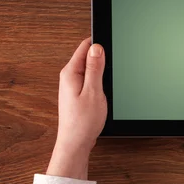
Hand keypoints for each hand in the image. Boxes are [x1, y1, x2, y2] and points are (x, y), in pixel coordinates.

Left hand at [47, 38, 106, 179]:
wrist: (75, 143)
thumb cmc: (83, 122)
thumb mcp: (93, 91)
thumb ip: (95, 68)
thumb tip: (97, 47)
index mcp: (71, 72)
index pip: (85, 46)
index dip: (100, 42)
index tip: (112, 41)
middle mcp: (69, 77)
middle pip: (88, 55)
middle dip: (102, 56)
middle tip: (115, 64)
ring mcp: (72, 85)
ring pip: (90, 68)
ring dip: (101, 70)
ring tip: (110, 78)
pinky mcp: (78, 93)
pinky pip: (90, 79)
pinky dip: (99, 80)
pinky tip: (105, 89)